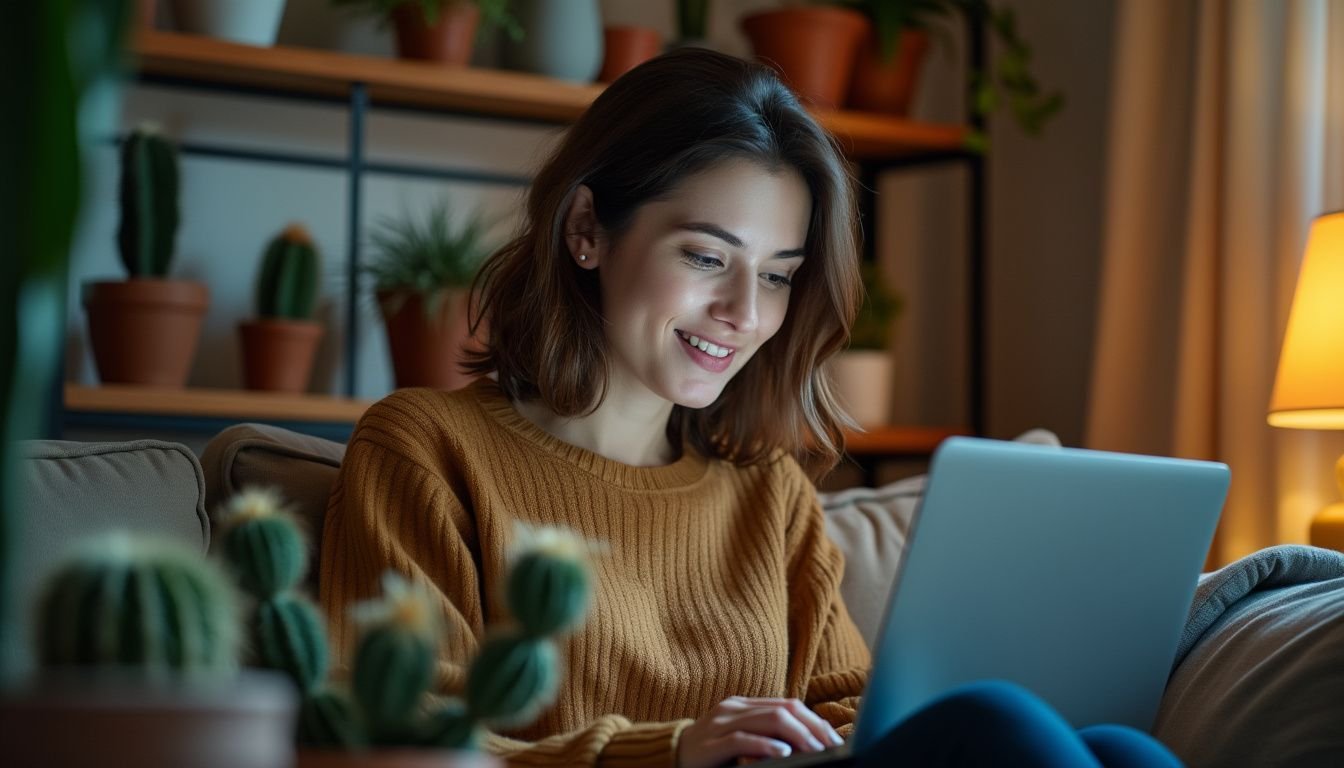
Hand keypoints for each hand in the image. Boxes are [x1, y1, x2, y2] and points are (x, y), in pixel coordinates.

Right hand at [676, 696, 843, 767]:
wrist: (669, 757)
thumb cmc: (710, 754)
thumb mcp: (741, 740)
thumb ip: (765, 736)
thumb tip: (805, 744)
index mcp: (743, 705)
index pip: (788, 705)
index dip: (814, 720)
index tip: (833, 738)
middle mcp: (733, 709)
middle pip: (782, 710)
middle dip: (811, 727)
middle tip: (831, 745)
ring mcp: (720, 724)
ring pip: (768, 720)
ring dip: (797, 736)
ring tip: (816, 750)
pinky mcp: (710, 744)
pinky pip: (742, 740)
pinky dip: (766, 746)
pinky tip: (784, 753)